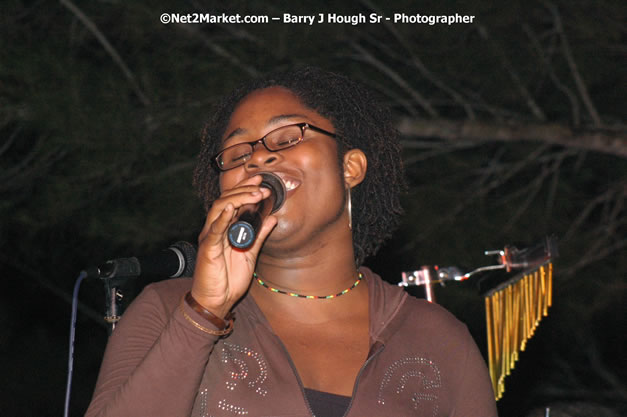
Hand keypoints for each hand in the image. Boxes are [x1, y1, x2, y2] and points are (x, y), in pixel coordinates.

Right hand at [190, 175, 277, 317]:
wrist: (217, 301)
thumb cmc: (229, 279)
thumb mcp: (251, 253)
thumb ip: (260, 235)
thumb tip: (273, 218)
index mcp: (225, 229)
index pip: (233, 201)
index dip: (245, 188)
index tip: (261, 181)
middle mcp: (215, 229)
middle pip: (225, 200)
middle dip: (244, 190)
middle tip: (262, 187)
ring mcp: (210, 238)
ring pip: (218, 210)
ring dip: (237, 199)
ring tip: (254, 195)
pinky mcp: (207, 249)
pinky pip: (213, 231)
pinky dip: (221, 219)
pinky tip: (229, 210)